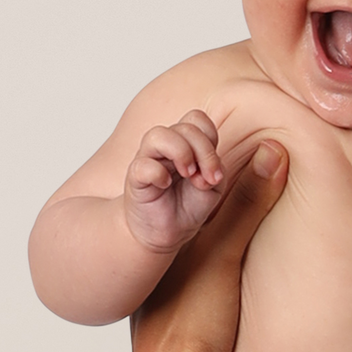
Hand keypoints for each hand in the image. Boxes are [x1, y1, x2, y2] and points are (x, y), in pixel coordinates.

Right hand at [123, 110, 231, 253]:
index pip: (197, 120)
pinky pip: (144, 164)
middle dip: (204, 153)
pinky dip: (158, 174)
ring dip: (182, 154)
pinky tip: (165, 185)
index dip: (210, 141)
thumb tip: (208, 167)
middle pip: (186, 127)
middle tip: (206, 180)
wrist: (166, 231)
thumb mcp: (213, 187)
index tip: (215, 173)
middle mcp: (165, 146)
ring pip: (159, 135)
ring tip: (188, 176)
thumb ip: (216, 169)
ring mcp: (148, 158)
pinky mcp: (135, 176)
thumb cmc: (188, 206)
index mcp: (185, 143)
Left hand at [129, 139, 287, 351]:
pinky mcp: (194, 300)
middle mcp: (173, 249)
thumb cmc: (191, 327)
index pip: (201, 178)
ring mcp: (182, 277)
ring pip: (213, 232)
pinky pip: (218, 258)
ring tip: (273, 200)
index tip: (265, 144)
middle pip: (208, 202)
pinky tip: (262, 252)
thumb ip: (246, 206)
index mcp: (171, 229)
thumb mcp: (225, 257)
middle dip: (235, 181)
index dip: (227, 157)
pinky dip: (237, 246)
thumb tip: (272, 151)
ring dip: (239, 216)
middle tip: (274, 166)